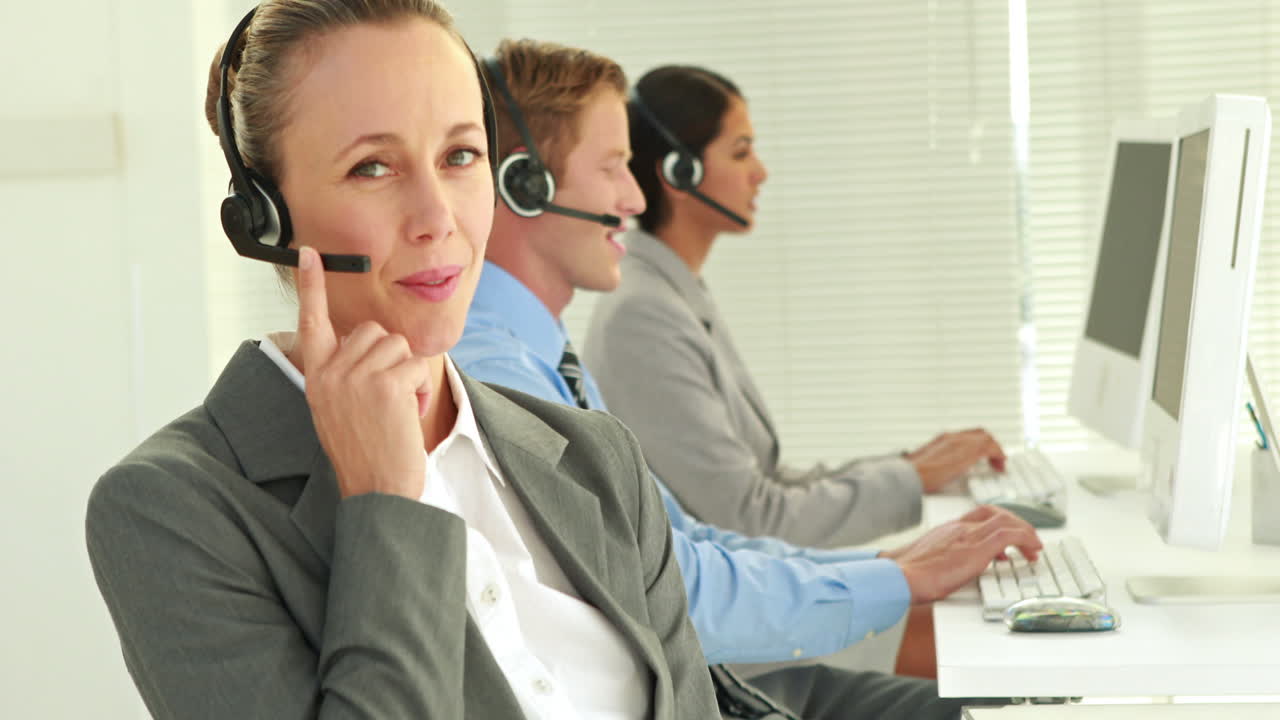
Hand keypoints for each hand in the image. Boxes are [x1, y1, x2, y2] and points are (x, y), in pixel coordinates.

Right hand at [296, 247, 432, 499]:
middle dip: (391, 359)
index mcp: (316, 376)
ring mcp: (356, 376)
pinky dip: (421, 388)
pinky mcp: (385, 383)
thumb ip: (347, 373)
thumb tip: (374, 343)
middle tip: (388, 399)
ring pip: (399, 345)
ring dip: (409, 374)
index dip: (311, 287)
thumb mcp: (341, 408)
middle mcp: (330, 372)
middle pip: (374, 332)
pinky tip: (408, 414)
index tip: (308, 254)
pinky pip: (416, 365)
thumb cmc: (366, 453)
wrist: (377, 490)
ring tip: (397, 410)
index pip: (311, 322)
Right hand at [880, 505, 1041, 603]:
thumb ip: (938, 561)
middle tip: (1026, 541)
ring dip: (1025, 532)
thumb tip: (942, 573)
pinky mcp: (976, 549)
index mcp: (947, 530)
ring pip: (1006, 520)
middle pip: (994, 513)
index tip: (1007, 541)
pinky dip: (1025, 538)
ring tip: (1034, 548)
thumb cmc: (907, 575)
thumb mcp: (925, 562)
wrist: (899, 576)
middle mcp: (959, 528)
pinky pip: (1009, 534)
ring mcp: (968, 536)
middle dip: (1015, 523)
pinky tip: (1033, 549)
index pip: (978, 516)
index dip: (997, 522)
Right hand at [907, 428, 1005, 492]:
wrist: (911, 475)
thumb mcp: (924, 464)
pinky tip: (999, 465)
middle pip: (979, 432)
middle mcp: (953, 436)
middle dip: (990, 444)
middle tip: (994, 459)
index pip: (966, 435)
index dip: (977, 443)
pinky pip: (991, 448)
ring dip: (995, 450)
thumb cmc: (913, 474)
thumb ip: (932, 463)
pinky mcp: (970, 451)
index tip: (982, 454)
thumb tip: (931, 471)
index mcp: (942, 439)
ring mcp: (962, 441)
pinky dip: (998, 455)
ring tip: (999, 465)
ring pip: (987, 438)